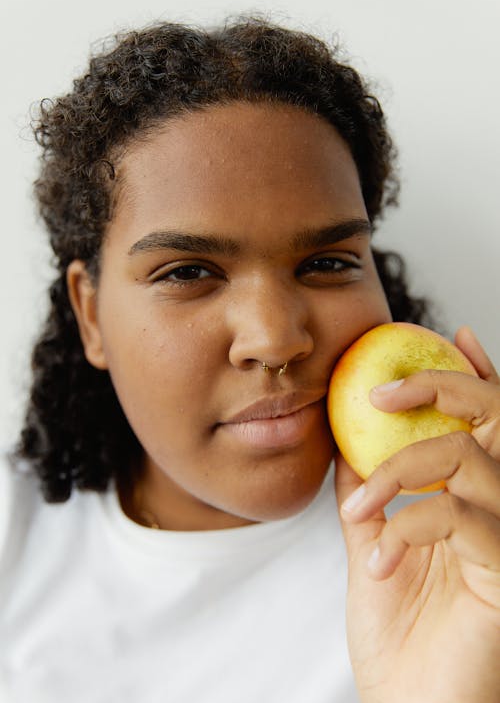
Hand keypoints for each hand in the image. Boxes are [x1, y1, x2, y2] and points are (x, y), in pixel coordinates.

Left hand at [334, 326, 499, 702]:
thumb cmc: (400, 639)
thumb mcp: (374, 550)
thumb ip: (369, 498)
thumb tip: (346, 445)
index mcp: (475, 502)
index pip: (486, 423)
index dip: (478, 373)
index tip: (452, 335)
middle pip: (497, 419)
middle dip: (446, 387)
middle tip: (383, 390)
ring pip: (471, 459)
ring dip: (401, 470)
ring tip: (361, 506)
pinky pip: (462, 518)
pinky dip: (408, 525)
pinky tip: (377, 560)